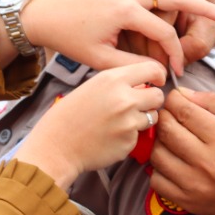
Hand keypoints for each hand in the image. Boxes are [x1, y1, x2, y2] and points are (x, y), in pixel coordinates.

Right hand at [13, 60, 166, 188]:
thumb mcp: (92, 87)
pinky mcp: (129, 142)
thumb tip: (143, 84)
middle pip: (158, 95)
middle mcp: (124, 99)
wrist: (56, 146)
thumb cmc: (69, 116)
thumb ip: (118, 83)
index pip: (152, 69)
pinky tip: (110, 136)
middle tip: (138, 106)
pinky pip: (139, 136)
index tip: (156, 82)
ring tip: (119, 122)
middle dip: (151, 100)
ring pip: (152, 117)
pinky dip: (129, 136)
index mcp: (113, 79)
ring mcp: (129, 122)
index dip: (157, 76)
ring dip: (142, 119)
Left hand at [149, 88, 214, 214]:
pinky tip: (173, 162)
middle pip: (167, 131)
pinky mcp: (189, 202)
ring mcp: (196, 185)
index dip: (174, 99)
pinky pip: (157, 181)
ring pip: (157, 155)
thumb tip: (183, 94)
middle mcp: (207, 162)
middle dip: (165, 117)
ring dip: (160, 142)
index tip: (176, 98)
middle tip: (172, 115)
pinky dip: (159, 168)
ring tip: (173, 138)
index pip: (183, 111)